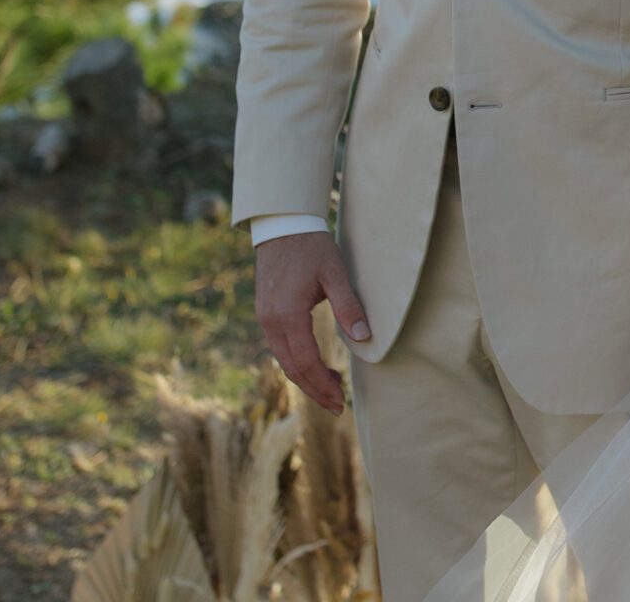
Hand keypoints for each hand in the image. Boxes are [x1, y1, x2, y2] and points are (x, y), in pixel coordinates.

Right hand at [256, 231, 371, 412]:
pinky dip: (296, 361)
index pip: (306, 362)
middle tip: (337, 405)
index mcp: (288, 315)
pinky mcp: (265, 313)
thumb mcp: (335, 273)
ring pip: (284, 359)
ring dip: (305, 378)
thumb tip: (364, 337)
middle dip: (314, 389)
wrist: (281, 224)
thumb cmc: (311, 246)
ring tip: (329, 389)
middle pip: (292, 368)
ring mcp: (265, 318)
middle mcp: (271, 322)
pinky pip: (280, 347)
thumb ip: (349, 306)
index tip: (340, 400)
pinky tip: (312, 365)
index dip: (323, 384)